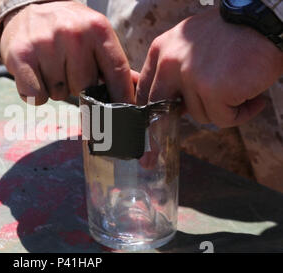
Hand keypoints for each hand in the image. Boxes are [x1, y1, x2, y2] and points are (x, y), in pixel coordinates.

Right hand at [0, 1, 135, 104]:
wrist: (25, 13)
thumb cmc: (66, 30)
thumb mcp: (94, 37)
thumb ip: (114, 64)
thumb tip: (139, 89)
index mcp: (97, 29)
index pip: (117, 72)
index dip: (121, 97)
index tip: (123, 115)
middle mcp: (73, 34)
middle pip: (86, 88)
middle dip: (78, 87)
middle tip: (67, 69)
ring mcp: (46, 44)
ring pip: (60, 94)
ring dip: (56, 88)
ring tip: (49, 67)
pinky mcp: (22, 56)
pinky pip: (37, 97)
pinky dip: (35, 94)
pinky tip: (35, 75)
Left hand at [136, 9, 282, 127]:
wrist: (263, 19)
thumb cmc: (231, 32)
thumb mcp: (190, 43)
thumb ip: (175, 69)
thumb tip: (172, 104)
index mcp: (161, 50)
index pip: (144, 90)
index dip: (152, 110)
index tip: (159, 121)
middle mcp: (170, 63)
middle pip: (161, 109)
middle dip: (175, 120)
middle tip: (201, 115)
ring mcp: (190, 77)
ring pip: (198, 114)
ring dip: (221, 109)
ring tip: (241, 90)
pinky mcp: (213, 90)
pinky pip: (222, 119)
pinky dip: (241, 114)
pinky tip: (255, 100)